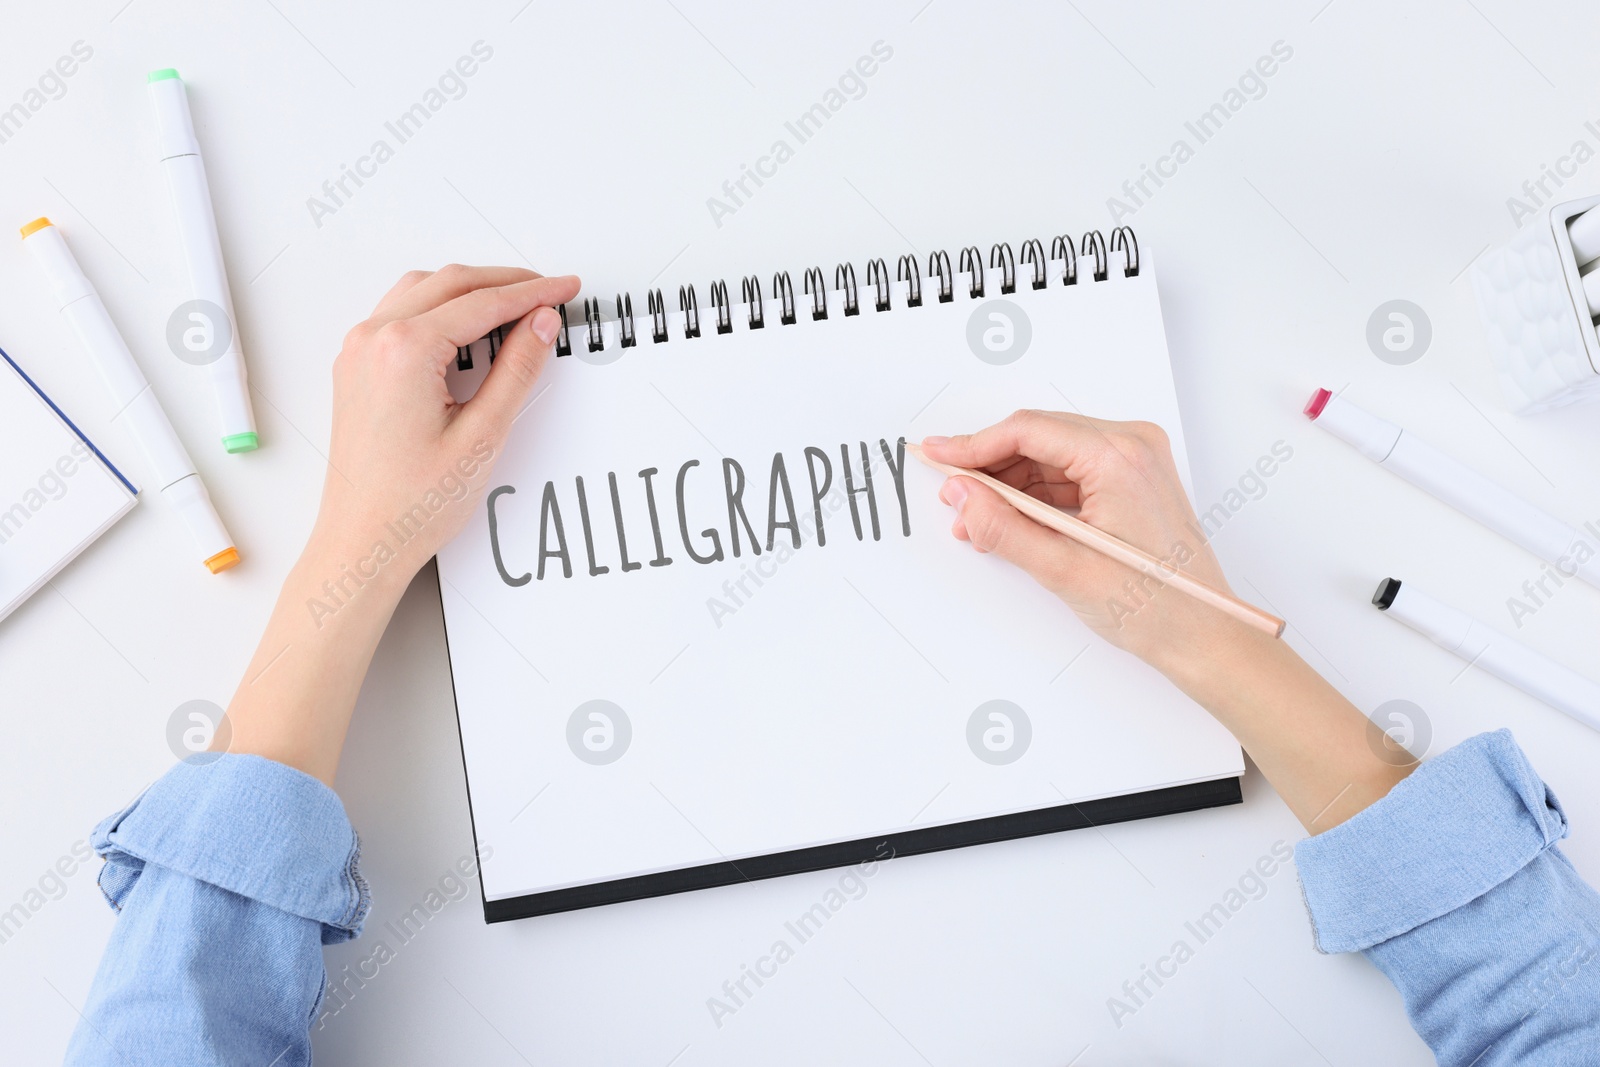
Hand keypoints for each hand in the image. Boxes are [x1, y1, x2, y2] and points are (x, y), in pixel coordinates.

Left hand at [315, 265, 580, 576]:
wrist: (363, 541)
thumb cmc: (410, 504)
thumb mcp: (483, 436)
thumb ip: (516, 371)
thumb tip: (539, 325)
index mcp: (404, 351)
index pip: (483, 303)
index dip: (532, 293)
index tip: (564, 288)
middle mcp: (374, 340)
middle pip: (451, 284)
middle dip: (506, 283)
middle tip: (549, 291)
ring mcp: (359, 352)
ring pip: (423, 292)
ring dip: (471, 290)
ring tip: (515, 306)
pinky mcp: (357, 368)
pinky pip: (401, 314)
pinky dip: (441, 308)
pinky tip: (468, 327)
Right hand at [921, 410, 1240, 669]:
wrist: (1204, 634)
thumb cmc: (1154, 607)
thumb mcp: (1063, 569)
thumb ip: (1003, 528)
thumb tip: (962, 495)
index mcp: (1119, 458)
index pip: (1028, 430)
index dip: (973, 444)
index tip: (938, 455)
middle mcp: (1132, 446)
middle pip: (1037, 436)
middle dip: (989, 466)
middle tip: (951, 492)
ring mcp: (1135, 460)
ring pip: (1050, 455)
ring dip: (1010, 483)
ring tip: (976, 519)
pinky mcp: (1132, 479)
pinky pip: (1069, 472)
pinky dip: (1036, 494)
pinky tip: (1009, 520)